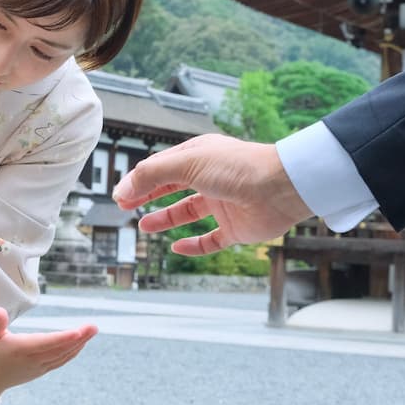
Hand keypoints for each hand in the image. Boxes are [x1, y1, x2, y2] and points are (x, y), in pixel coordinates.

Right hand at [0, 308, 95, 396]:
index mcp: (20, 349)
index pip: (46, 343)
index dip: (63, 338)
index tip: (78, 331)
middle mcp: (32, 360)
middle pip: (60, 349)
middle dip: (79, 338)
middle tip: (94, 327)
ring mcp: (38, 367)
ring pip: (63, 356)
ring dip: (79, 344)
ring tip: (92, 331)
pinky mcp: (41, 370)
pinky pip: (61, 361)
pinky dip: (72, 352)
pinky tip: (81, 343)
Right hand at [111, 134, 313, 255]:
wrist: (283, 188)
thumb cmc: (238, 168)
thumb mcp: (187, 163)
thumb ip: (152, 175)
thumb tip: (123, 190)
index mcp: (200, 156)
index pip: (162, 167)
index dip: (140, 180)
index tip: (121, 196)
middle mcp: (211, 178)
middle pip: (172, 188)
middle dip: (148, 197)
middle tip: (125, 207)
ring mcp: (224, 203)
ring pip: (188, 212)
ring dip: (165, 219)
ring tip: (144, 226)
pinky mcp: (236, 227)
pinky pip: (211, 240)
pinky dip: (193, 246)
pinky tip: (176, 248)